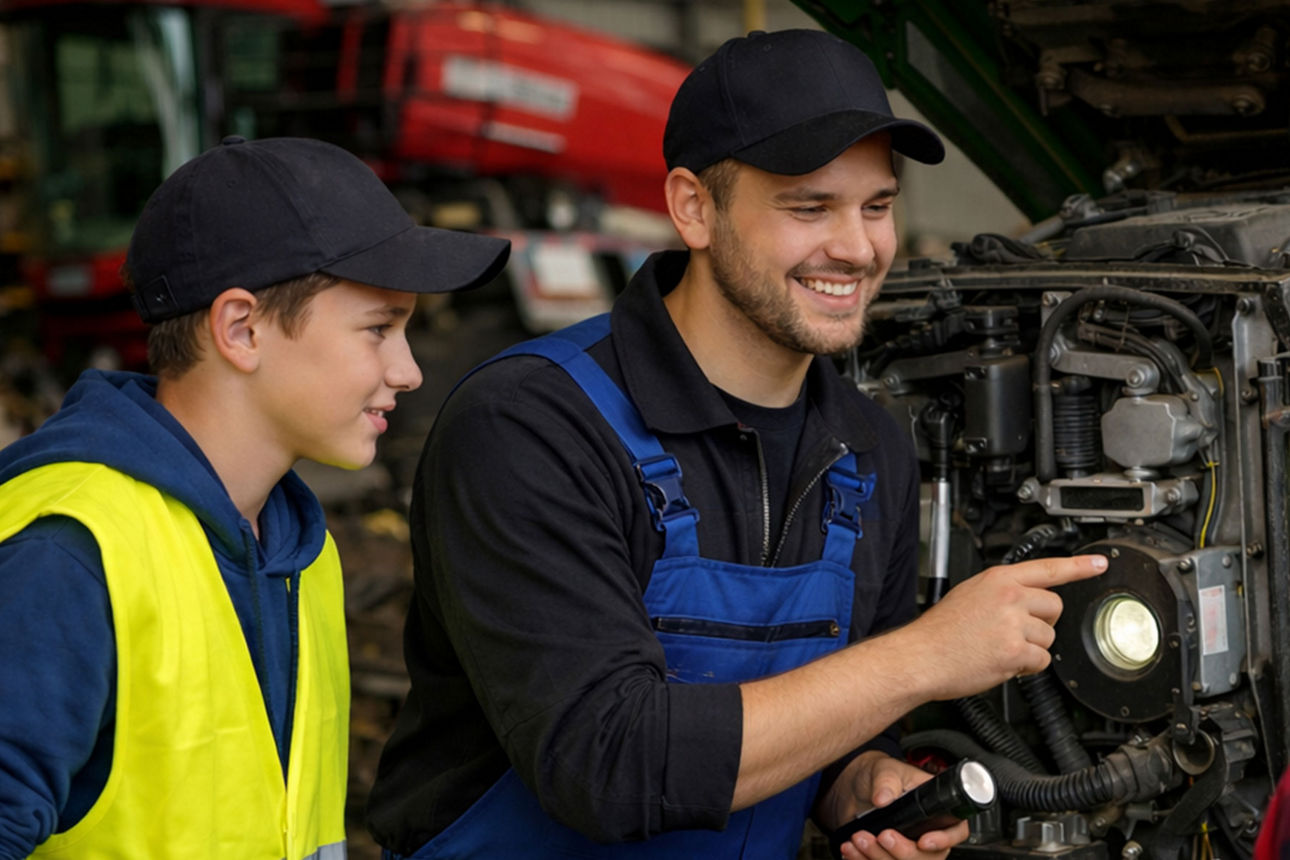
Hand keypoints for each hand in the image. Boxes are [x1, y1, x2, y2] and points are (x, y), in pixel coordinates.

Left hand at [834, 753, 968, 859]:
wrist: (855, 788)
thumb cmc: (880, 776)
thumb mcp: (885, 770)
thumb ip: (886, 781)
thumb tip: (884, 798)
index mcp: (937, 810)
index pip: (955, 831)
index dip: (943, 840)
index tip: (923, 841)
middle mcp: (927, 834)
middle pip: (927, 857)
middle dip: (902, 851)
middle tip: (882, 835)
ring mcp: (907, 848)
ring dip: (878, 857)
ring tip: (858, 839)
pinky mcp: (887, 856)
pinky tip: (851, 850)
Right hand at [908, 554, 1105, 699]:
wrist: (920, 656)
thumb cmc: (939, 632)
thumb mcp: (969, 594)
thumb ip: (1001, 592)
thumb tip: (1026, 599)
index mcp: (998, 579)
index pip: (1048, 568)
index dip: (1079, 566)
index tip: (1100, 563)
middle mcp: (1009, 597)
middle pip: (1055, 608)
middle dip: (1042, 624)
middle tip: (1015, 632)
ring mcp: (1013, 624)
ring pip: (1048, 638)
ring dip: (1031, 649)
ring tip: (999, 648)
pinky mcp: (1015, 651)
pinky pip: (1041, 661)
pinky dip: (1026, 667)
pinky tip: (1002, 662)